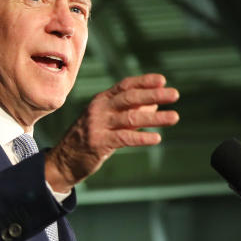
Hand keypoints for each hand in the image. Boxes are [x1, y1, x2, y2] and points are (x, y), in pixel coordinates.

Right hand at [45, 73, 179, 191]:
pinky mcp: (98, 143)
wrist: (65, 160)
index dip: (144, 81)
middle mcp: (99, 109)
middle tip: (175, 95)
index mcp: (102, 100)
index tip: (163, 80)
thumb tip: (156, 101)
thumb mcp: (109, 121)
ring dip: (155, 117)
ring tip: (174, 117)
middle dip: (154, 94)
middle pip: (129, 98)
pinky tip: (156, 138)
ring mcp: (98, 125)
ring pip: (130, 118)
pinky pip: (124, 138)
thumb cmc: (91, 138)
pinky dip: (142, 137)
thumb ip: (130, 110)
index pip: (125, 86)